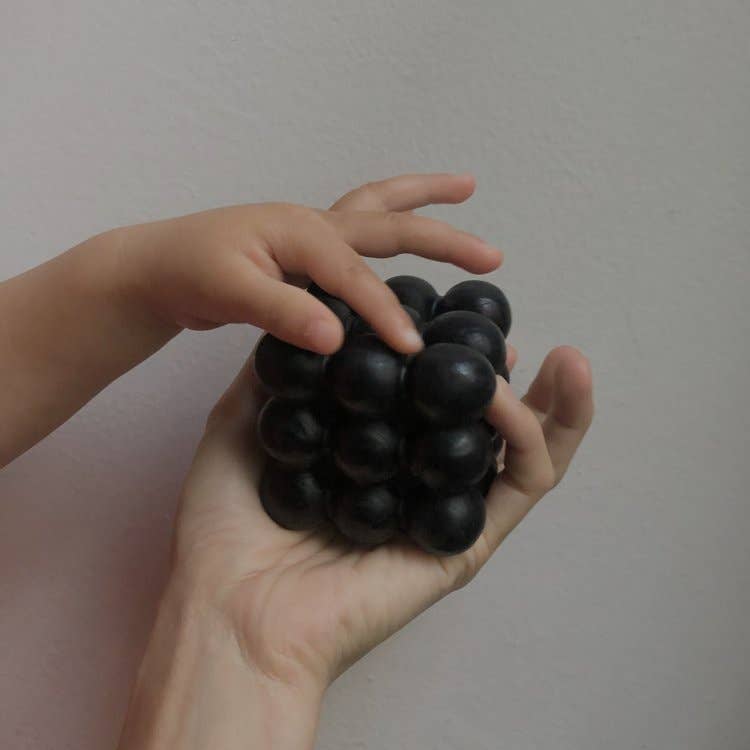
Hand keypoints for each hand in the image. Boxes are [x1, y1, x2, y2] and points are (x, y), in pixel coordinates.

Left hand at [118, 173, 500, 353]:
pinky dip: (391, 225)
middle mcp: (315, 225)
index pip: (356, 278)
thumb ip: (283, 312)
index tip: (413, 348)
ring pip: (379, 209)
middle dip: (443, 237)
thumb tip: (336, 338)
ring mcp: (313, 234)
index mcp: (302, 232)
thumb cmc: (188, 271)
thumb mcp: (230, 292)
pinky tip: (405, 241)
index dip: (386, 313)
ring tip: (466, 188)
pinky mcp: (308, 253)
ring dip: (422, 199)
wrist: (158, 267)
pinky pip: (360, 236)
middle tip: (491, 253)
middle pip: (390, 220)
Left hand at [171, 343, 591, 697]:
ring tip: (568, 360)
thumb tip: (308, 318)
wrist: (230, 606)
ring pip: (519, 452)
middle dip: (508, 378)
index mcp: (371, 458)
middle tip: (513, 333)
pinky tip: (547, 390)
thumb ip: (276, 371)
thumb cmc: (226, 527)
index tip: (447, 312)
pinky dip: (547, 435)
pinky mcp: (466, 542)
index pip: (423, 399)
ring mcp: (443, 511)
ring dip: (554, 405)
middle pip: (479, 423)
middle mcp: (413, 481)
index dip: (443, 356)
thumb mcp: (243, 423)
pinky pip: (524, 484)